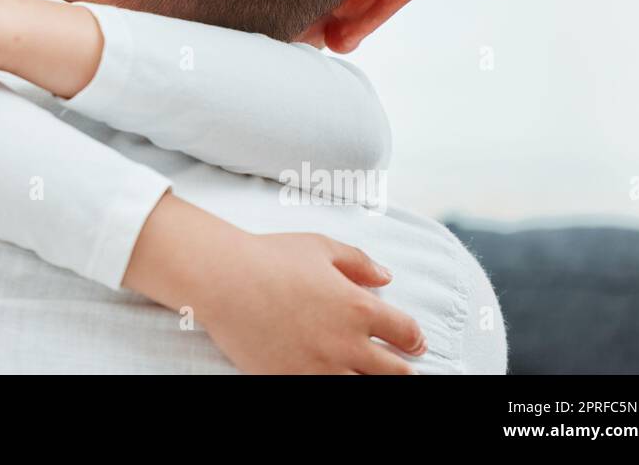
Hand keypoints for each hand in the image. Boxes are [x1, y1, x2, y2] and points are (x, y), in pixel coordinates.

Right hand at [123, 193, 426, 372]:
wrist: (223, 279)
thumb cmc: (269, 257)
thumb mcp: (320, 246)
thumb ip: (358, 261)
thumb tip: (384, 277)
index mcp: (359, 308)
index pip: (406, 333)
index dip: (415, 340)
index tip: (415, 344)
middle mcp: (346, 344)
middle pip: (395, 373)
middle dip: (403, 371)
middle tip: (401, 369)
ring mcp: (319, 367)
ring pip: (365, 388)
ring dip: (372, 382)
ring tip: (370, 376)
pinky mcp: (292, 379)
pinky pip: (325, 392)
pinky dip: (335, 385)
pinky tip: (334, 378)